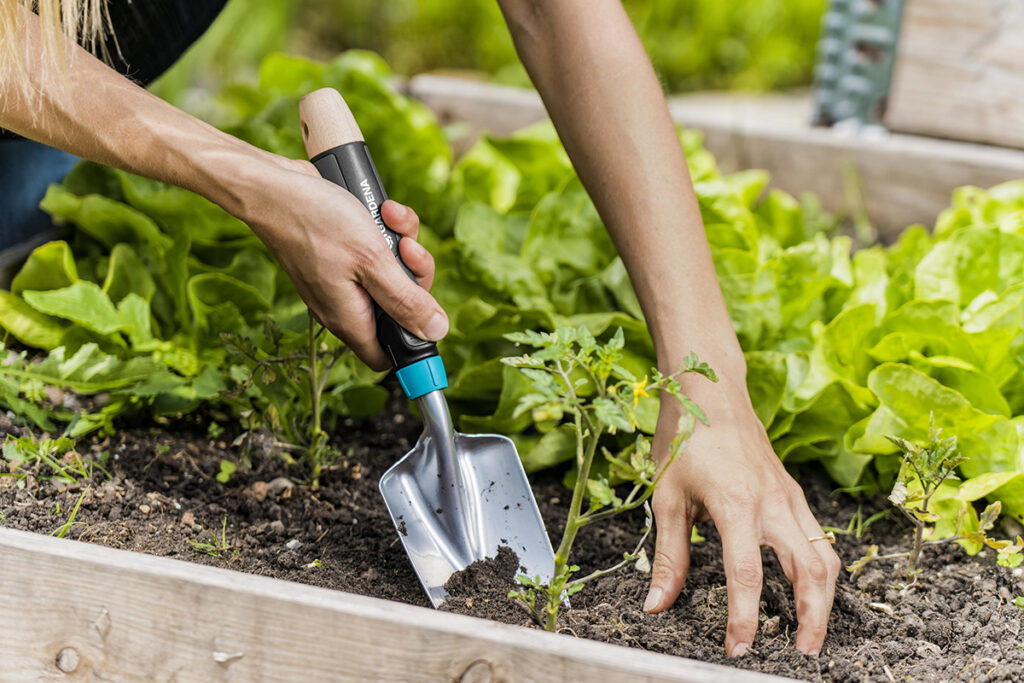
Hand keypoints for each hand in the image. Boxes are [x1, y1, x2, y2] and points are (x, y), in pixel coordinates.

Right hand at [240, 158, 447, 369]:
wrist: (273, 185)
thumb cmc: (316, 222)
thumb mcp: (373, 261)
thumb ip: (406, 300)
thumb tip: (436, 332)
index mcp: (350, 319)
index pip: (387, 354)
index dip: (413, 342)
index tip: (430, 317)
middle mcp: (346, 304)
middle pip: (400, 307)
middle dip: (415, 275)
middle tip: (407, 249)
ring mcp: (343, 279)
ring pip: (393, 273)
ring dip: (404, 243)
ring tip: (392, 219)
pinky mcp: (342, 254)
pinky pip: (378, 251)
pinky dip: (387, 230)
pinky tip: (384, 209)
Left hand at [644, 371, 840, 656]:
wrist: (710, 390)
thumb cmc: (684, 437)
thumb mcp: (667, 496)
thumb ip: (668, 555)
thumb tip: (656, 603)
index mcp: (736, 503)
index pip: (747, 575)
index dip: (745, 618)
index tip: (739, 648)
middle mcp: (772, 502)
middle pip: (810, 571)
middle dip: (811, 618)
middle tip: (801, 653)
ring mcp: (789, 496)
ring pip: (825, 555)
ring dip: (823, 598)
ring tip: (810, 632)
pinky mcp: (794, 492)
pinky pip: (819, 537)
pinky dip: (821, 569)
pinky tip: (808, 588)